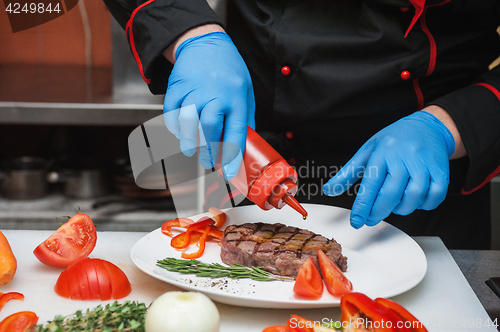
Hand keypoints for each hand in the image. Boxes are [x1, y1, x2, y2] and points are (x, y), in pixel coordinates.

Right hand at [163, 31, 254, 179]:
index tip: (227, 172)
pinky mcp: (176, 87)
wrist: (205, 43)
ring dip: (188, 141)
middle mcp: (215, 94)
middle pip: (208, 129)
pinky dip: (174, 128)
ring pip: (187, 122)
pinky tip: (180, 133)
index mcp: (236, 97)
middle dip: (207, 151)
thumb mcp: (246, 92)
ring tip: (192, 150)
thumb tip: (243, 147)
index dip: (230, 155)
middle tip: (206, 162)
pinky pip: (171, 113)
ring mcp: (194, 89)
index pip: (235, 132)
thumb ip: (244, 119)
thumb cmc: (229, 70)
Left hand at [323, 111, 455, 228]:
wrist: (427, 126)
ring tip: (393, 205)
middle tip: (370, 219)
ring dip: (401, 208)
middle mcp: (403, 158)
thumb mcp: (367, 150)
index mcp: (382, 153)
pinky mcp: (441, 171)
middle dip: (378, 212)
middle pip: (391, 194)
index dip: (363, 207)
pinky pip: (434, 196)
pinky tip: (414, 200)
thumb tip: (329, 190)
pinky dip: (424, 204)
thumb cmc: (393, 140)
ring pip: (413, 198)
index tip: (356, 221)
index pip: (370, 185)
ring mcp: (424, 164)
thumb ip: (348, 173)